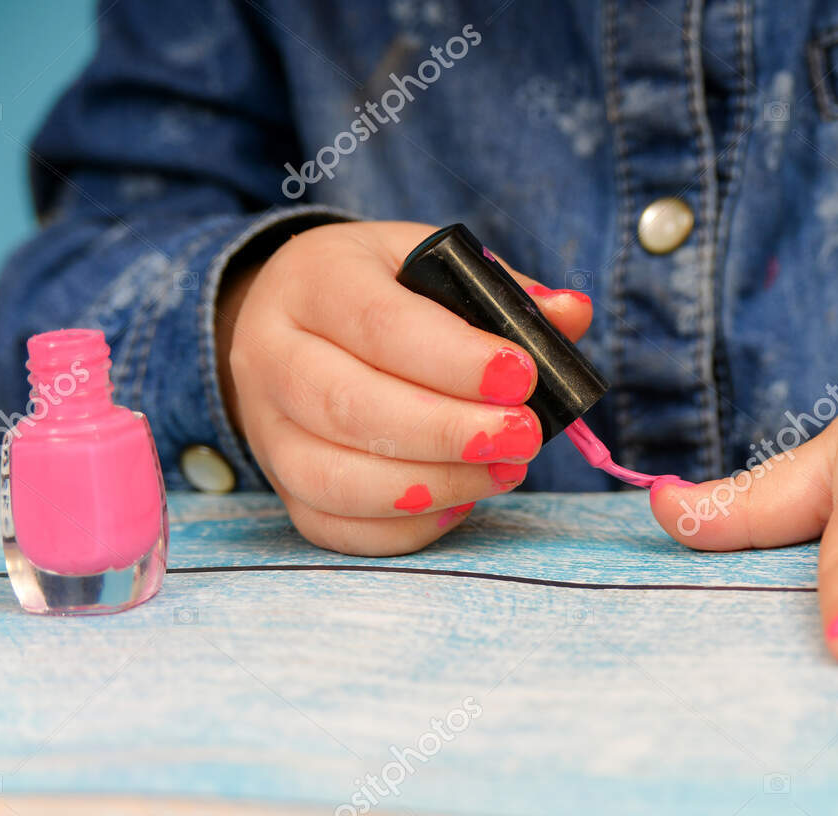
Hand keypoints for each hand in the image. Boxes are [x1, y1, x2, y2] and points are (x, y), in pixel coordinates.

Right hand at [216, 220, 591, 554]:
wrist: (295, 323)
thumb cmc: (384, 294)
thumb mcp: (435, 266)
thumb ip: (504, 292)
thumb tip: (571, 315)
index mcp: (313, 280)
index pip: (378, 323)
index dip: (454, 359)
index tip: (521, 378)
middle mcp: (271, 353)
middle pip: (349, 406)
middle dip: (448, 432)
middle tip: (523, 437)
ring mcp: (267, 428)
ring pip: (334, 478)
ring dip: (431, 486)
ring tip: (506, 472)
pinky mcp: (282, 486)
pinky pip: (334, 526)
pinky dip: (404, 527)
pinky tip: (462, 501)